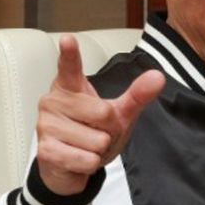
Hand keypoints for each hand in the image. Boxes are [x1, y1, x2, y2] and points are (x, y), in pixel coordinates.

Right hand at [36, 34, 164, 195]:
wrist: (70, 165)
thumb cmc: (92, 131)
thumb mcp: (118, 113)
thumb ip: (136, 95)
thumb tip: (158, 76)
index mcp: (70, 87)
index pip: (70, 67)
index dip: (69, 53)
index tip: (68, 38)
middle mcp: (53, 102)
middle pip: (103, 114)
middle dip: (109, 131)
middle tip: (96, 133)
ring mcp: (47, 126)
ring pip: (97, 141)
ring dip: (99, 151)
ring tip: (85, 147)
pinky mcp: (46, 151)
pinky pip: (86, 159)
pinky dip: (91, 165)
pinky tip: (78, 160)